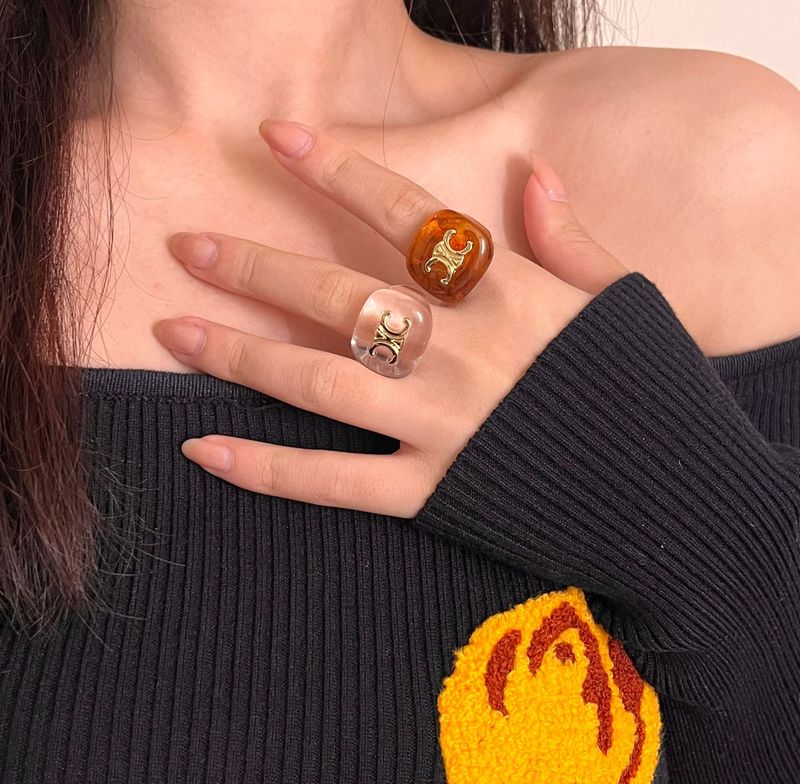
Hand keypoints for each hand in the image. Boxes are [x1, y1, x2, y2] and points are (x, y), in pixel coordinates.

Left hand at [152, 119, 628, 516]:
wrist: (677, 498)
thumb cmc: (652, 392)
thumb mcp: (625, 299)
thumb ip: (572, 239)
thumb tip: (536, 174)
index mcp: (511, 296)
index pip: (409, 216)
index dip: (339, 170)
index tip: (277, 136)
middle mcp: (464, 353)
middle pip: (339, 296)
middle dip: (257, 265)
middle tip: (189, 246)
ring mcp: (443, 427)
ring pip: (319, 382)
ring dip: (239, 353)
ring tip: (172, 329)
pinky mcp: (433, 495)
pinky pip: (335, 482)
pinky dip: (268, 469)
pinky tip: (203, 448)